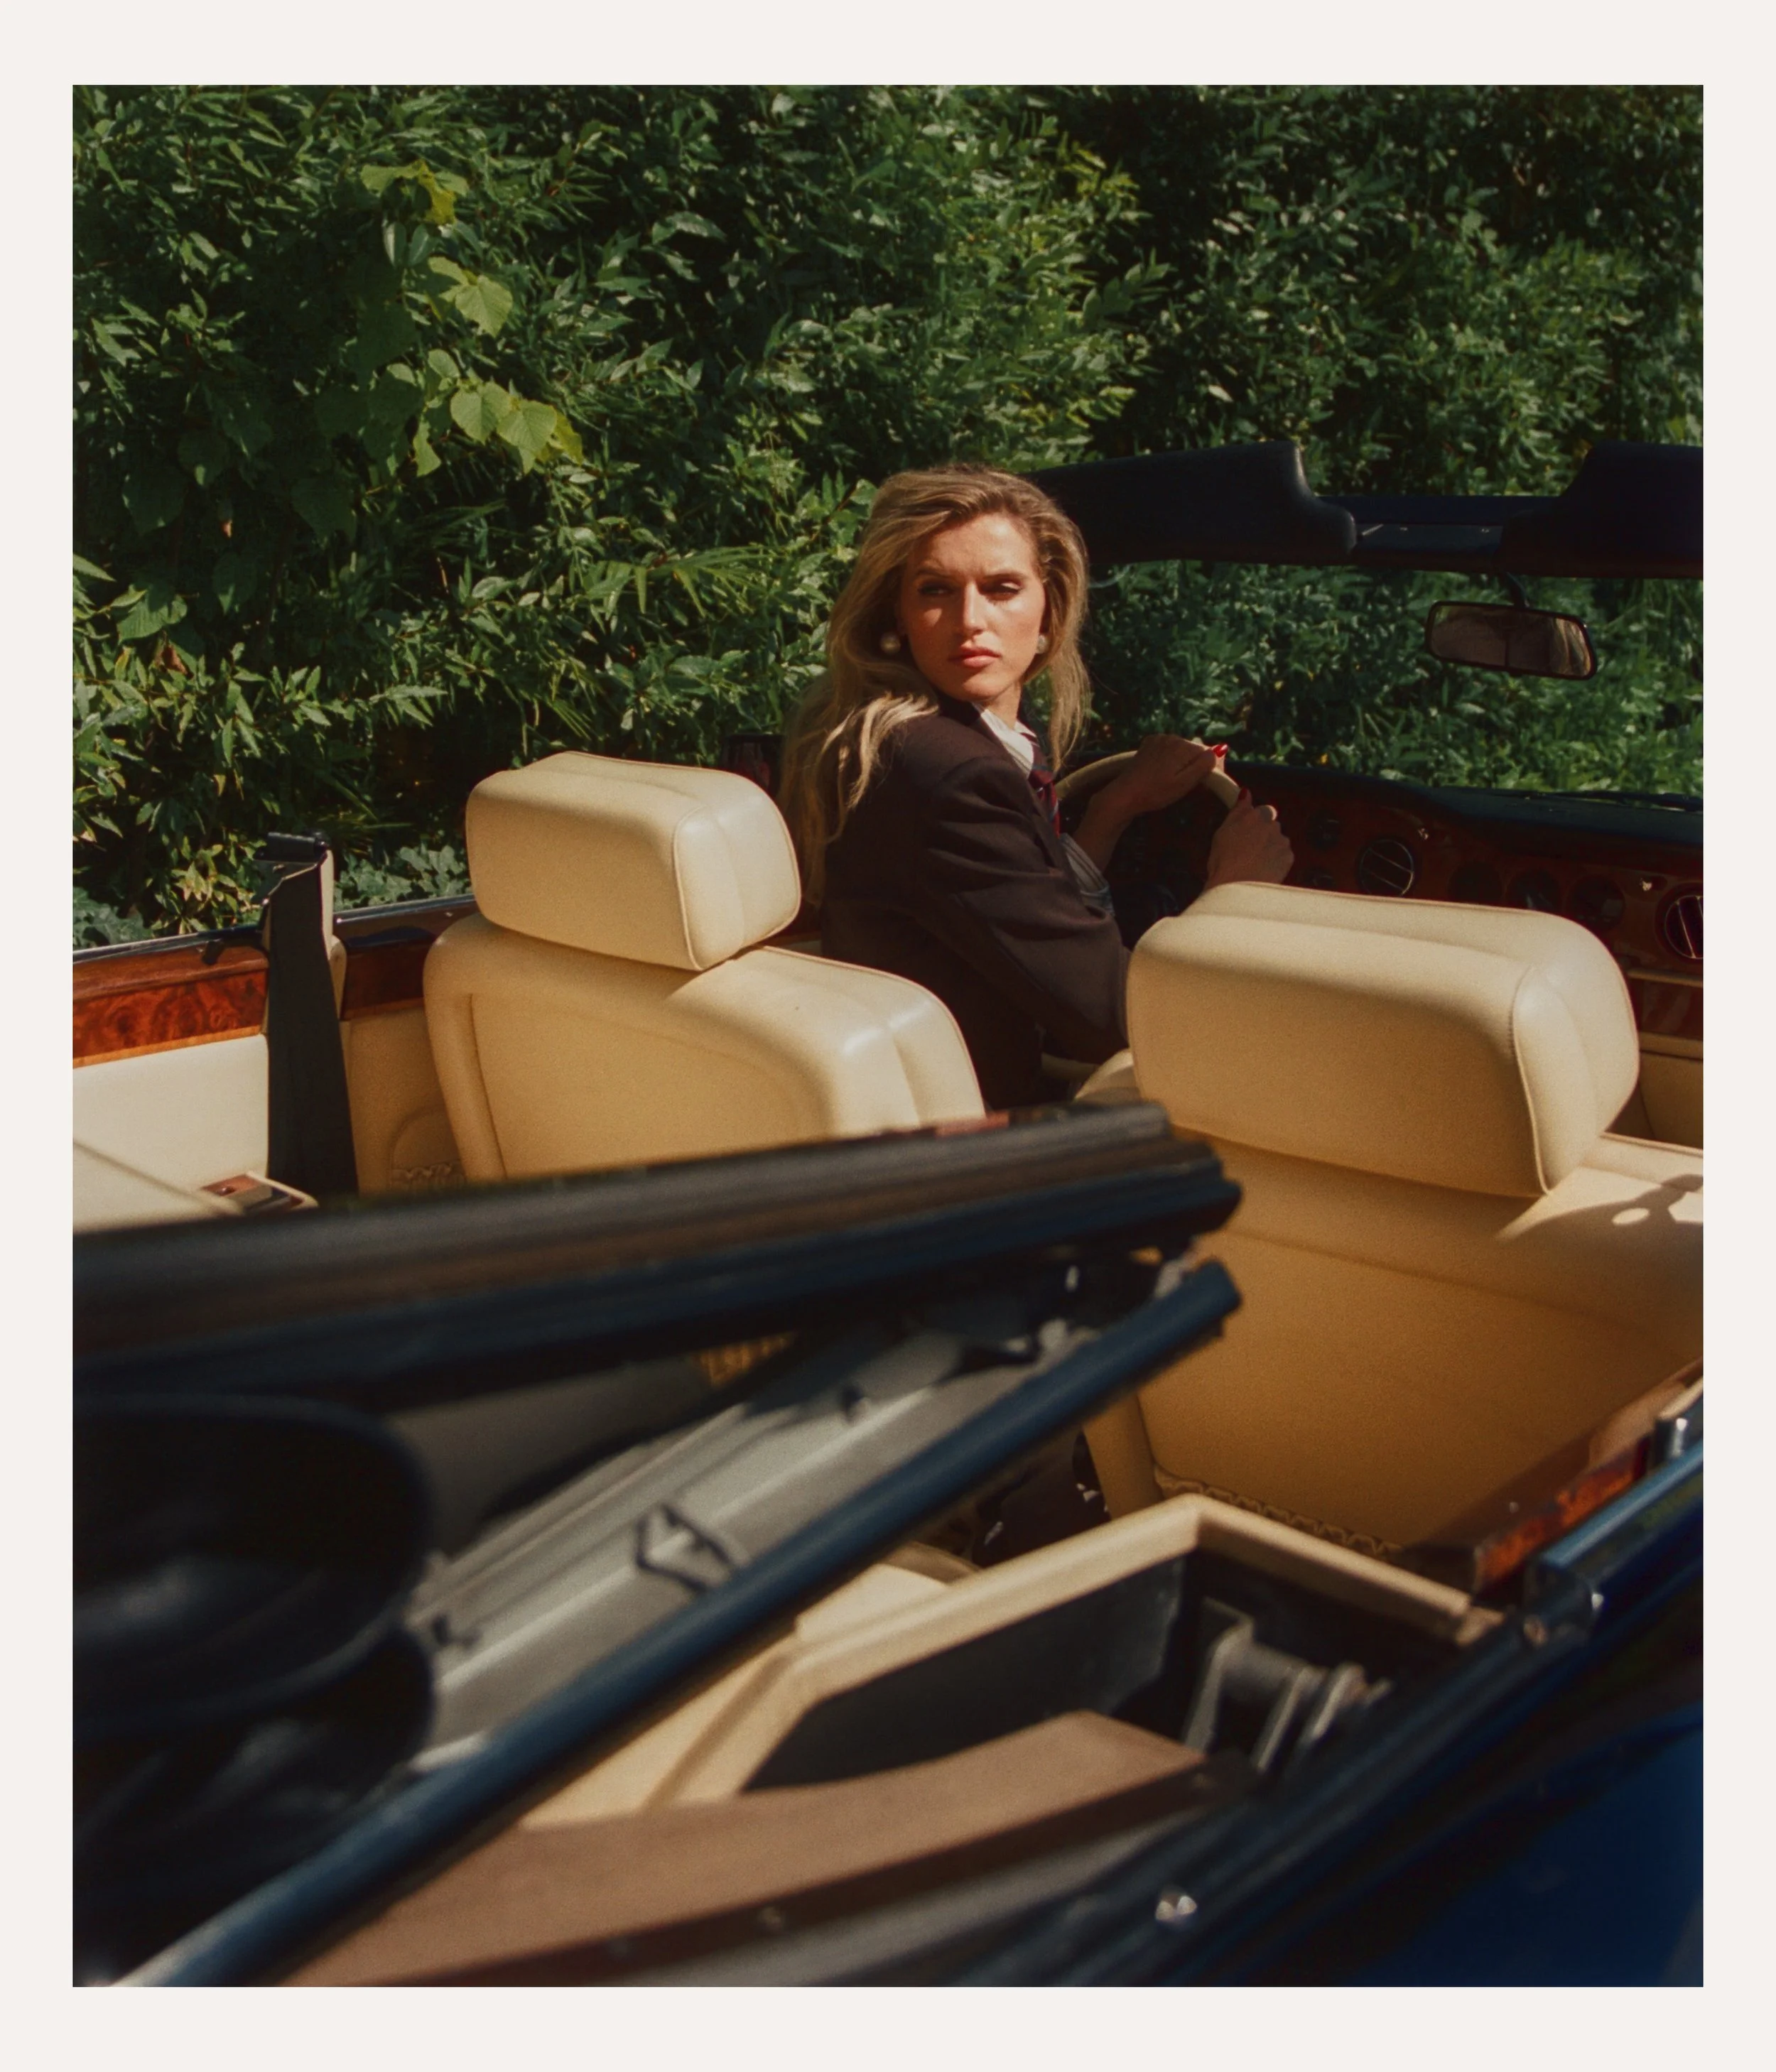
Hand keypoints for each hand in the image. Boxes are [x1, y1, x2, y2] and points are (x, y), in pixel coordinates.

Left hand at [1073, 735, 1220, 871]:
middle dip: (1193, 765)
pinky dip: (1167, 758)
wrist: (1125, 794)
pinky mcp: (1149, 743)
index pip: (1208, 753)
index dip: (1207, 769)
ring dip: (1180, 762)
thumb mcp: (1184, 784)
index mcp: (1184, 746)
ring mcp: (1159, 738)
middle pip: (1194, 751)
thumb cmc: (1156, 793)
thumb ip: (1203, 766)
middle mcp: (1173, 737)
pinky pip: (1167, 748)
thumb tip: (1219, 750)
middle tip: (1181, 785)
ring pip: (1180, 750)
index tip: (1200, 784)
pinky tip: (1160, 771)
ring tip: (1169, 780)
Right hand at [1205, 790, 1293, 888]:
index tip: (1248, 831)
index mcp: (1251, 816)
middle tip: (1247, 851)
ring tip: (1254, 863)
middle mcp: (1269, 824)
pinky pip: (1284, 855)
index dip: (1253, 822)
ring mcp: (1281, 840)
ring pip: (1278, 839)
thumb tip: (1245, 793)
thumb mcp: (1221, 833)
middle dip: (1263, 834)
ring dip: (1270, 847)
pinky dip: (1277, 860)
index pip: (1260, 810)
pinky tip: (1264, 870)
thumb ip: (1237, 810)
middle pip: (1270, 824)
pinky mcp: (1288, 856)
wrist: (1238, 888)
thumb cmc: (1224, 863)